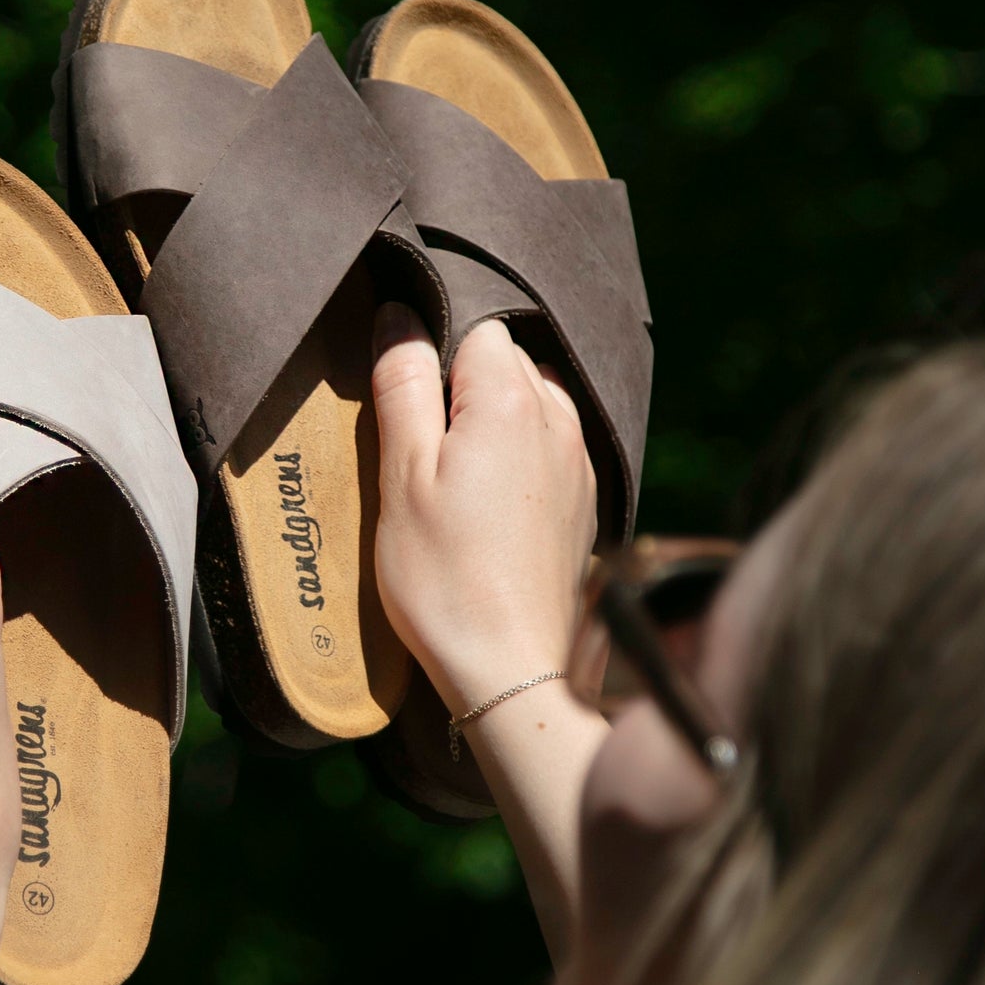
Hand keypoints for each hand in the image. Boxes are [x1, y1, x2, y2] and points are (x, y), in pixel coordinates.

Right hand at [372, 306, 597, 718]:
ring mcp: (580, 461)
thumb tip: (397, 318)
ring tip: (459, 478)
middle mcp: (559, 419)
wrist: (510, 666)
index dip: (436, 359)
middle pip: (509, 362)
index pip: (477, 330)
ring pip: (535, 402)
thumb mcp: (402, 476)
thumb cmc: (443, 576)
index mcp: (510, 401)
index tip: (410, 411)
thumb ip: (402, 386)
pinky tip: (493, 503)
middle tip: (425, 452)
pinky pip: (553, 446)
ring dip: (497, 421)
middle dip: (466, 387)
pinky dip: (522, 455)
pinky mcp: (586, 501)